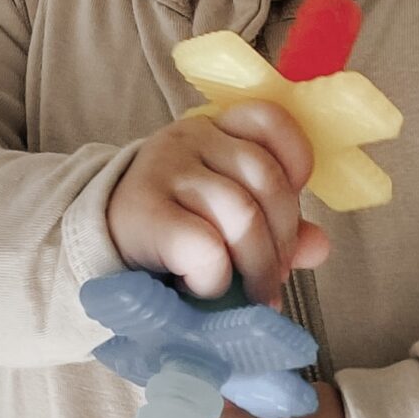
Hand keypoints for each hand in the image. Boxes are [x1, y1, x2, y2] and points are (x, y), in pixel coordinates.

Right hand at [107, 103, 332, 310]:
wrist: (99, 243)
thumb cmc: (173, 228)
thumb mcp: (226, 218)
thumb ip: (275, 226)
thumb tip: (319, 246)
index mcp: (218, 130)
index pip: (271, 121)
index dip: (295, 166)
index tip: (287, 215)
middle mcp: (191, 137)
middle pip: (267, 180)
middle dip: (282, 241)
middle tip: (273, 281)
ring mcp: (165, 170)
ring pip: (241, 212)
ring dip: (256, 265)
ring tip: (251, 296)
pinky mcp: (143, 212)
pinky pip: (203, 244)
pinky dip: (216, 275)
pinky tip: (206, 288)